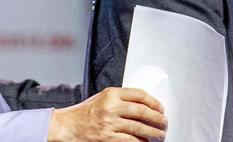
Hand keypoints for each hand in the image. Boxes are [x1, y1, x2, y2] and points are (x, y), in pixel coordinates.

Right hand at [47, 87, 166, 141]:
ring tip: (160, 134)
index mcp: (110, 94)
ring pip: (140, 128)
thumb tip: (144, 106)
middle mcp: (111, 107)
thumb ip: (119, 99)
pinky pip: (131, 141)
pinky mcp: (108, 138)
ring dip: (154, 132)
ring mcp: (110, 123)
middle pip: (143, 111)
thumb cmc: (84, 113)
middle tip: (164, 122)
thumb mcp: (101, 98)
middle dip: (158, 118)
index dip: (154, 102)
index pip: (139, 94)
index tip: (160, 108)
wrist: (68, 127)